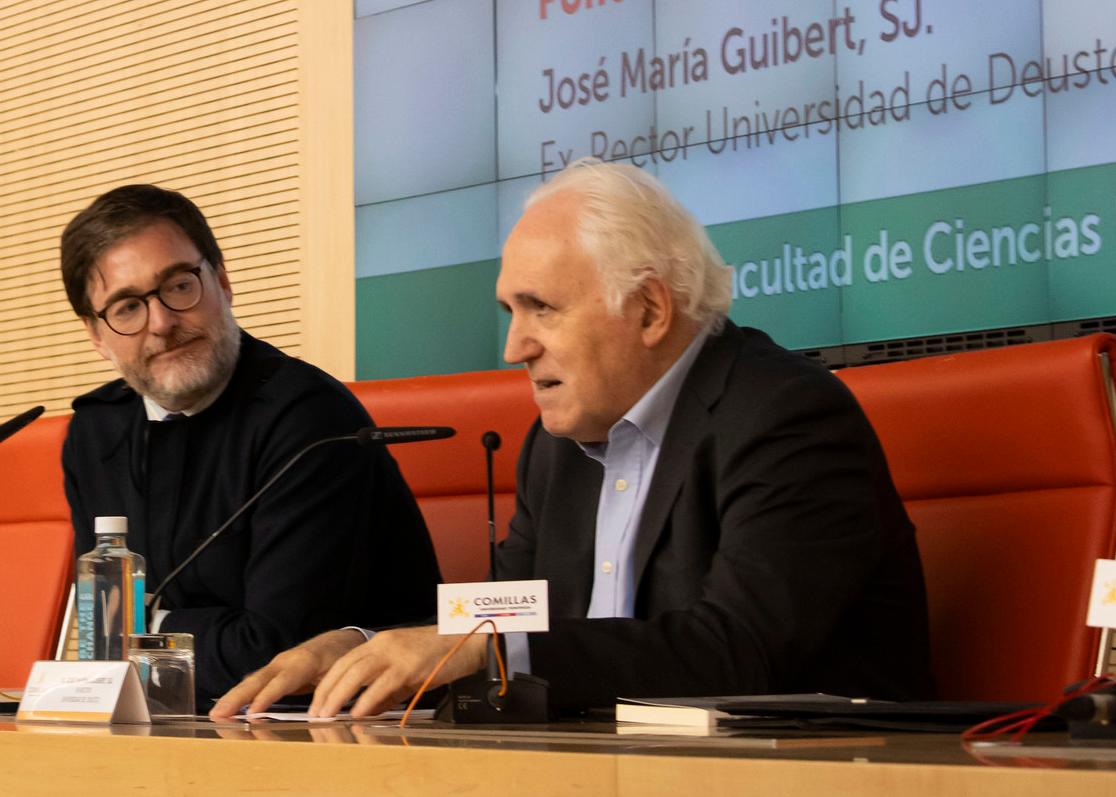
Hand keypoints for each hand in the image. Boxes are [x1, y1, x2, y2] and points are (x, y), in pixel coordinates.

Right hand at [208, 628, 364, 719]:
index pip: (282, 681)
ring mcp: (278, 665)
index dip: (267, 696)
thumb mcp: (342, 673)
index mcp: (305, 661)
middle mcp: (286, 661)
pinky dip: (240, 695)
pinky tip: (227, 708)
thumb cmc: (343, 658)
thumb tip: (319, 715)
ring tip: (216, 714)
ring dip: (233, 697)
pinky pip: (255, 683)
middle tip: (218, 714)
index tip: (252, 712)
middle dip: (238, 697)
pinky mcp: (274, 671)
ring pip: (252, 681)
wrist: (341, 640)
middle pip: (258, 680)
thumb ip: (330, 691)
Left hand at [309, 625, 486, 717]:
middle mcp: (384, 643)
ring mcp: (396, 653)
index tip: (316, 703)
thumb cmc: (438, 656)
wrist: (466, 641)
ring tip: (328, 714)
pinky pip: (382, 684)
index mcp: (380, 642)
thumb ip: (385, 690)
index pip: (344, 662)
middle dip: (326, 691)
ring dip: (339, 695)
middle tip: (315, 713)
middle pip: (345, 666)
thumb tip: (365, 711)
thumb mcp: (405, 671)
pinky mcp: (410, 665)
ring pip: (357, 673)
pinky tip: (358, 713)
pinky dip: (367, 700)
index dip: (327, 683)